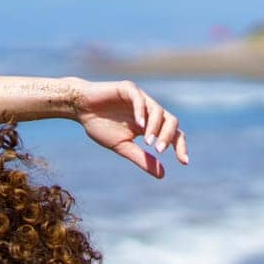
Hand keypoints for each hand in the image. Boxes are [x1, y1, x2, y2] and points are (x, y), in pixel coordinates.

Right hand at [67, 77, 188, 177]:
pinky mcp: (129, 89)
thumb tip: (162, 174)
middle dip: (168, 137)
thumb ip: (142, 158)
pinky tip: (139, 125)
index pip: (174, 134)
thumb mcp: (122, 146)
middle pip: (172, 121)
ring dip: (155, 127)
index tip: (183, 162)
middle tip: (159, 151)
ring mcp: (141, 98)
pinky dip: (142, 112)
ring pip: (159, 111)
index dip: (180, 147)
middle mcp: (150, 110)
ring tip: (147, 142)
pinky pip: (140, 100)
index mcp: (151, 124)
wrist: (80, 108)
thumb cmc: (100, 126)